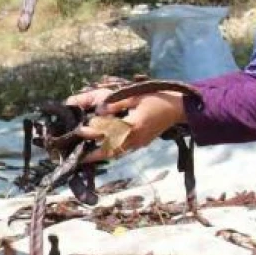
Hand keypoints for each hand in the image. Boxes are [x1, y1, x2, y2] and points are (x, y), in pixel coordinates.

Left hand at [71, 90, 187, 162]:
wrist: (177, 109)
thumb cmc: (157, 99)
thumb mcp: (136, 96)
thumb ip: (117, 103)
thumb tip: (100, 109)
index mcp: (133, 125)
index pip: (108, 132)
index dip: (93, 132)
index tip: (80, 130)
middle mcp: (135, 138)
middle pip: (110, 150)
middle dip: (93, 154)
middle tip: (78, 155)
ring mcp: (139, 143)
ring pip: (116, 154)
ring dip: (100, 156)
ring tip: (85, 158)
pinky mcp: (141, 144)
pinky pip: (123, 151)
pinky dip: (111, 152)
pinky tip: (101, 151)